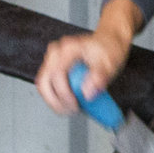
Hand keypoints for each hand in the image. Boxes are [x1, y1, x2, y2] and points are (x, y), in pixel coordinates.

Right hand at [35, 0, 141, 115]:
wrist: (108, 41)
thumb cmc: (109, 49)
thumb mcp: (110, 63)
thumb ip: (99, 77)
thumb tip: (87, 93)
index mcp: (69, 48)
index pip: (57, 73)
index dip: (64, 94)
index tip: (76, 105)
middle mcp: (56, 52)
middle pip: (44, 80)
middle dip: (55, 101)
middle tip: (71, 111)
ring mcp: (52, 59)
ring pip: (43, 85)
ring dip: (54, 101)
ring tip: (72, 108)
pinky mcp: (52, 67)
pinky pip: (48, 85)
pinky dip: (56, 97)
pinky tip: (69, 103)